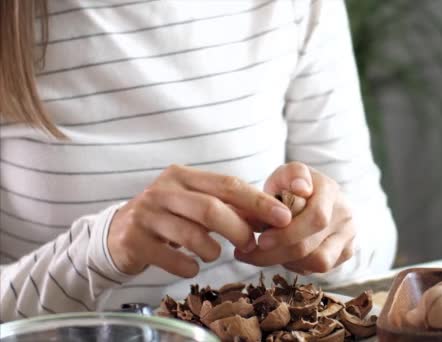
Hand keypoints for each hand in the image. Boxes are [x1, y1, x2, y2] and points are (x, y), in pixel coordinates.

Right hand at [108, 165, 291, 277]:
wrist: (119, 233)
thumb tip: (273, 216)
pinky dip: (191, 268)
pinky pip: (174, 260)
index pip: (228, 185)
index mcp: (183, 176)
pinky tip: (191, 266)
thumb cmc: (171, 217)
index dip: (259, 202)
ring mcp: (147, 215)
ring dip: (213, 251)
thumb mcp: (197, 203)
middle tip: (250, 245)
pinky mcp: (135, 241)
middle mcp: (164, 190)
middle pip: (212, 209)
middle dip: (239, 230)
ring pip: (193, 235)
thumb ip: (230, 206)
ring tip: (214, 254)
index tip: (284, 217)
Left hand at [235, 162, 355, 274]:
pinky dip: (299, 266)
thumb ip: (292, 175)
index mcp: (331, 191)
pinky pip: (321, 269)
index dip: (287, 234)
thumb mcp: (286, 174)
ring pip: (319, 263)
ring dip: (288, 262)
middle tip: (251, 254)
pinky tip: (284, 254)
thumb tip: (301, 188)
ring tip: (268, 253)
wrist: (312, 195)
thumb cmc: (292, 185)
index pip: (316, 218)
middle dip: (278, 252)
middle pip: (313, 245)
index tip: (261, 240)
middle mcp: (345, 214)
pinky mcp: (347, 252)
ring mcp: (349, 235)